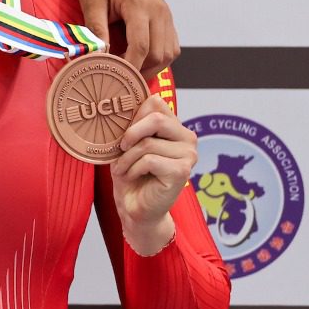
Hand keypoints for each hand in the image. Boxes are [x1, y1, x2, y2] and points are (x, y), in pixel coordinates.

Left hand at [77, 0, 179, 78]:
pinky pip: (171, 45)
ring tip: (129, 76)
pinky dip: (159, 59)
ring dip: (152, 68)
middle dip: (141, 72)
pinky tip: (140, 63)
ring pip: (169, 53)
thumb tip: (98, 56)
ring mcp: (166, 15)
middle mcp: (159, 12)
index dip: (129, 67)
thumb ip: (96, 29)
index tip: (114, 80)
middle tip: (120, 83)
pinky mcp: (167, 18)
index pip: (141, 46)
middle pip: (159, 54)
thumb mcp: (91, 1)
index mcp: (140, 6)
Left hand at [110, 95, 196, 255]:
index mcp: (175, 127)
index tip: (122, 133)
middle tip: (119, 149)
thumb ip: (132, 123)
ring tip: (123, 169)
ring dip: (126, 158)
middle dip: (129, 134)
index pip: (155, 102)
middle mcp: (187, 138)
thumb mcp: (127, 144)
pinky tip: (133, 177)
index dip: (132, 115)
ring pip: (147, 142)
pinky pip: (149, 160)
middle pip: (155, 118)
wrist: (135, 206)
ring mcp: (188, 155)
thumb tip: (123, 102)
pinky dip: (132, 168)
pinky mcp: (182, 171)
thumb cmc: (130, 173)